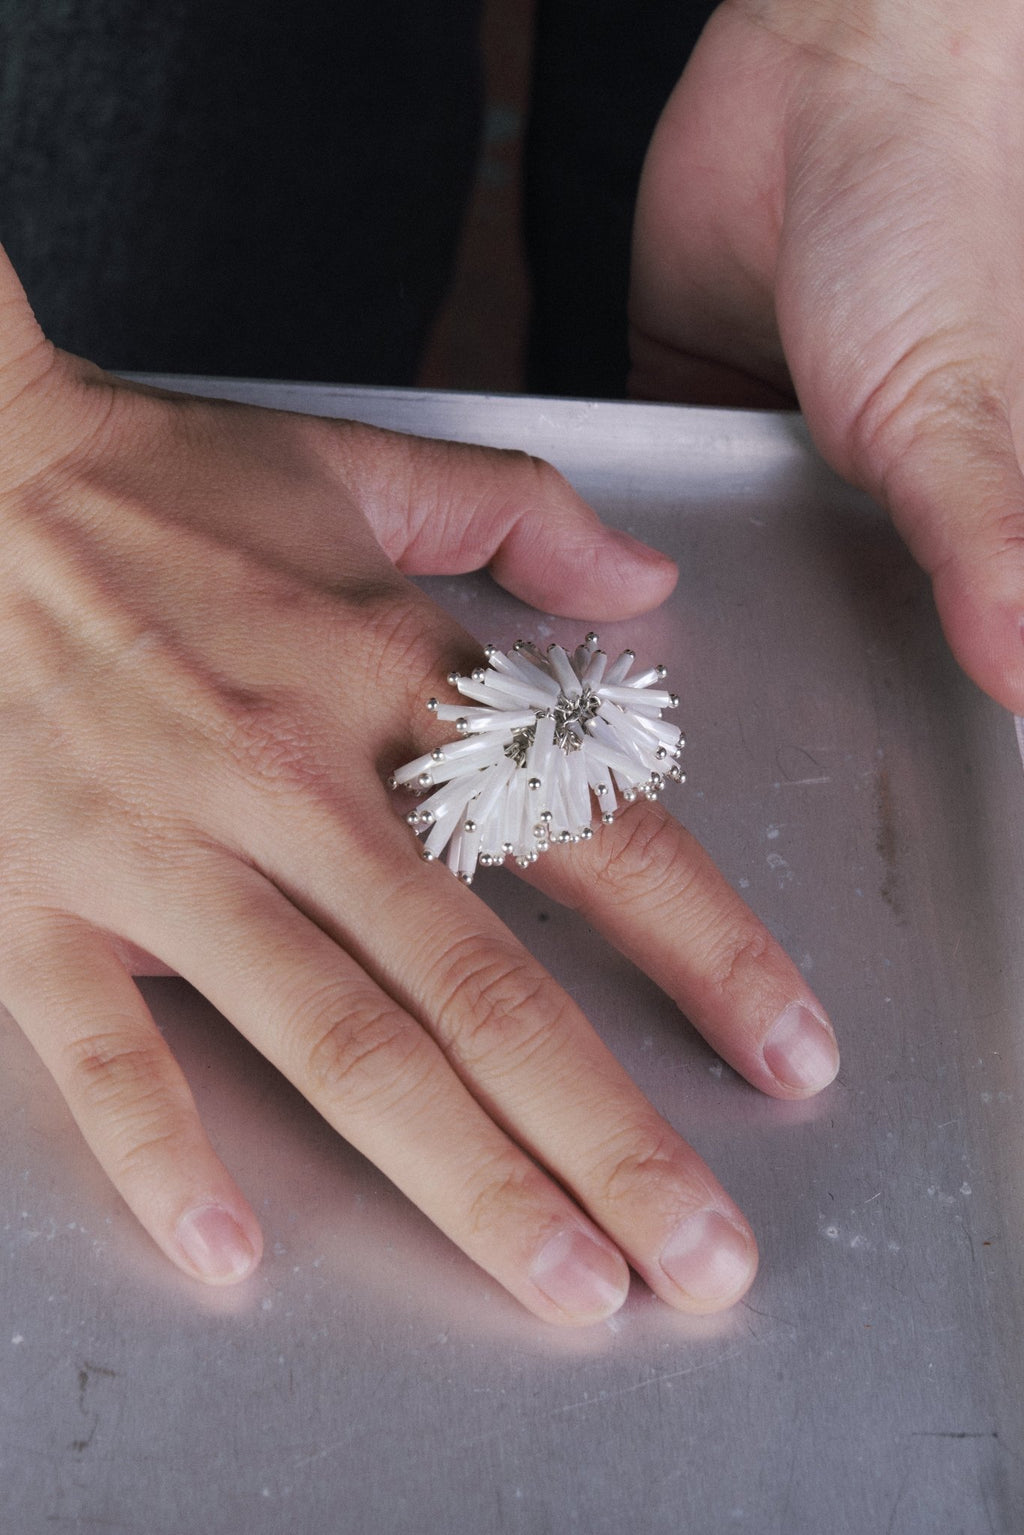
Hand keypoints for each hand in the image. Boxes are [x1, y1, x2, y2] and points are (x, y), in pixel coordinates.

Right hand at [0, 252, 836, 1323]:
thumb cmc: (159, 487)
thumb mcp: (360, 470)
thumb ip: (517, 517)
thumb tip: (643, 584)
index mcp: (389, 676)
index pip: (590, 835)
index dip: (707, 952)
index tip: (784, 1054)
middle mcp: (298, 777)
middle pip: (484, 987)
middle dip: (609, 1135)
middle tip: (701, 1255)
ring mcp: (166, 847)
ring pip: (336, 1042)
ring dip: (460, 1177)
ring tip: (562, 1281)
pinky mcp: (41, 897)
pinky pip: (107, 1048)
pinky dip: (165, 1152)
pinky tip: (229, 1251)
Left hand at [630, 0, 1023, 710]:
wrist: (824, 84)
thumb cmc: (932, 231)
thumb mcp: (960, 419)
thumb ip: (986, 549)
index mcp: (945, 519)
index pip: (916, 648)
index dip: (879, 713)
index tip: (836, 786)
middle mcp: (854, 505)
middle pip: (801, 622)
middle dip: (762, 671)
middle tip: (706, 744)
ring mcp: (761, 468)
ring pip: (712, 575)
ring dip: (677, 611)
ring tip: (635, 686)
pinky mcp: (681, 425)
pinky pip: (639, 508)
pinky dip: (614, 540)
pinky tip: (591, 595)